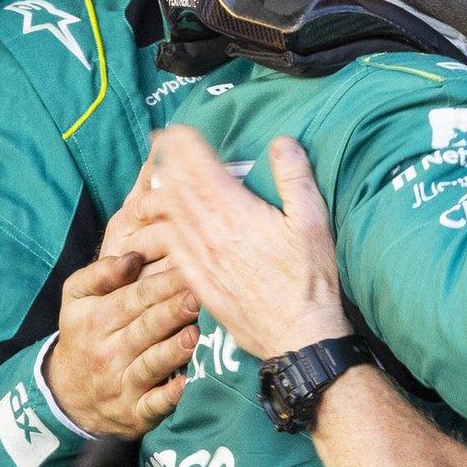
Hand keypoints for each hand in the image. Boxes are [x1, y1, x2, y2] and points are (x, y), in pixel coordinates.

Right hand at [43, 252, 200, 437]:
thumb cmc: (83, 334)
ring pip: (152, 364)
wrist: (67, 394)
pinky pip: (153, 405)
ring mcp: (122, 384)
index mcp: (97, 320)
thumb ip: (100, 274)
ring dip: (174, 350)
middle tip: (202, 295)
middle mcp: (109, 352)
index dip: (163, 282)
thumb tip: (133, 256)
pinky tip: (186, 383)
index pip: (135, 298)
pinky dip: (170, 396)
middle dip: (174, 310)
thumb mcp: (76, 299)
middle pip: (147, 328)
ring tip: (195, 333)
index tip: (190, 266)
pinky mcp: (135, 413)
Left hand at [114, 128, 351, 360]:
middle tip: (159, 145)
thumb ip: (295, 177)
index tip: (176, 129)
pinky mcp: (198, 283)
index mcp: (234, 212)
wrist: (296, 336)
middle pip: (174, 188)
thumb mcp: (313, 221)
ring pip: (165, 219)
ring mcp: (199, 260)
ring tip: (152, 182)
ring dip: (155, 196)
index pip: (197, 167)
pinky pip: (168, 251)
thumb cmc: (310, 280)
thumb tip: (282, 142)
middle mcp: (208, 233)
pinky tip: (157, 228)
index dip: (183, 144)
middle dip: (164, 162)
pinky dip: (157, 232)